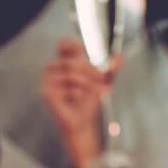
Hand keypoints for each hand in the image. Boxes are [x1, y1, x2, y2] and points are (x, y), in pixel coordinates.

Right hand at [40, 39, 113, 166]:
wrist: (81, 122)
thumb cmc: (86, 102)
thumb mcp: (101, 82)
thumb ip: (109, 69)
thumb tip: (121, 57)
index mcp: (63, 62)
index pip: (63, 44)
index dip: (73, 44)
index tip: (85, 51)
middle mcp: (52, 69)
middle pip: (72, 62)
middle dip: (91, 71)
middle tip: (103, 79)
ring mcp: (47, 81)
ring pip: (71, 75)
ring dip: (88, 85)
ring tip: (94, 93)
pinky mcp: (47, 93)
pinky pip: (69, 89)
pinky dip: (79, 96)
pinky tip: (79, 101)